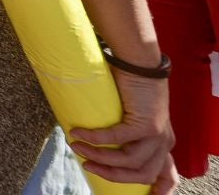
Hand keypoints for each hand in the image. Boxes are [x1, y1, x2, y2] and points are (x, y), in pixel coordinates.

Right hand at [70, 67, 177, 191]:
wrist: (139, 62)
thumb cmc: (131, 84)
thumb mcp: (135, 114)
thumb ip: (127, 131)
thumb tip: (95, 142)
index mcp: (162, 142)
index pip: (167, 174)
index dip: (159, 189)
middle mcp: (164, 141)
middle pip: (141, 174)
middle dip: (112, 175)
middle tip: (88, 165)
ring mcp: (157, 134)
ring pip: (128, 160)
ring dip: (99, 156)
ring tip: (77, 147)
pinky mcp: (145, 124)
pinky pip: (117, 139)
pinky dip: (95, 138)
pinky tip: (78, 133)